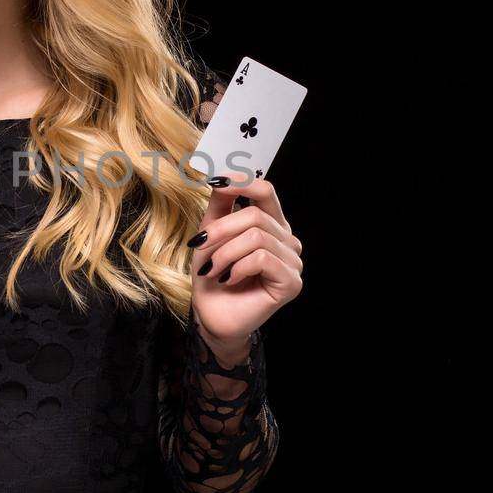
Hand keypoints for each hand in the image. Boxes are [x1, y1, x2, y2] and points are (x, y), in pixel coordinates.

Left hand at [187, 170, 303, 349]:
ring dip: (225, 253)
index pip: (266, 191)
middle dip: (220, 230)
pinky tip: (229, 279)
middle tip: (199, 246)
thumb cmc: (213, 276)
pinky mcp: (291, 282)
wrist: (212, 315)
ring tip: (212, 268)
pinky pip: (262, 258)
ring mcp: (293, 262)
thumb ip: (220, 205)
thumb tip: (222, 177)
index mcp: (273, 225)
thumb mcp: (211, 234)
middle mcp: (288, 241)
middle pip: (255, 215)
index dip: (241, 183)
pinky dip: (237, 267)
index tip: (215, 183)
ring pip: (256, 237)